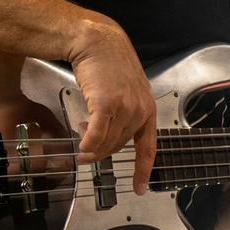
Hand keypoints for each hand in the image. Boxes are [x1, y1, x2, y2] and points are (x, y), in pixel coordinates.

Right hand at [68, 15, 156, 195]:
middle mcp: (140, 109)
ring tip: (82, 143)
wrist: (96, 41)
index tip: (139, 187)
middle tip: (88, 151)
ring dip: (92, 148)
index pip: (149, 146)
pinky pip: (96, 135)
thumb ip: (124, 110)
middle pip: (120, 145)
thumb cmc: (108, 62)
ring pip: (107, 142)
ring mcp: (125, 106)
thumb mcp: (126, 88)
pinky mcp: (107, 103)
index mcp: (147, 107)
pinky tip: (81, 146)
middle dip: (103, 151)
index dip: (143, 169)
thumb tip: (110, 134)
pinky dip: (87, 144)